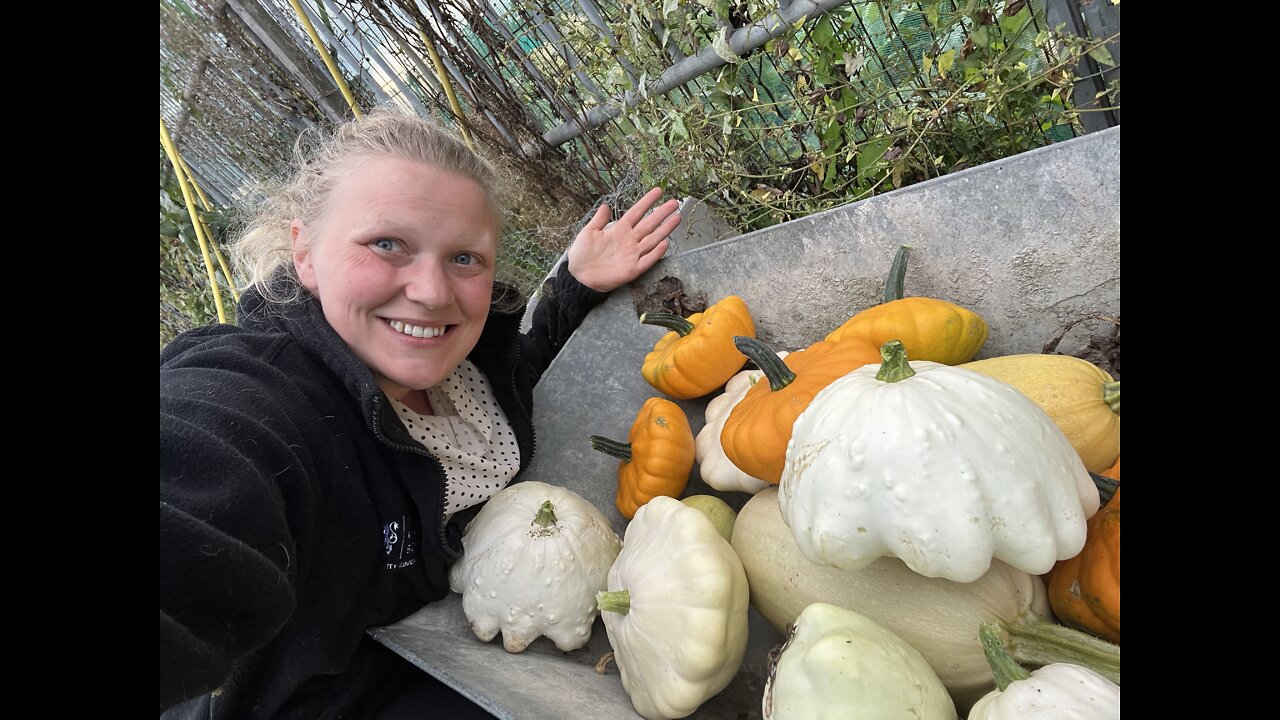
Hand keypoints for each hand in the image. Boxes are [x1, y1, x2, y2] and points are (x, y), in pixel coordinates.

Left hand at [567, 187, 682, 291]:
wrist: (579, 276)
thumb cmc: (583, 253)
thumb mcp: (589, 232)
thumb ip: (599, 219)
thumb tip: (606, 205)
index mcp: (619, 229)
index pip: (637, 212)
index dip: (647, 201)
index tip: (659, 191)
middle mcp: (629, 240)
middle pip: (649, 224)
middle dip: (662, 213)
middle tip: (675, 203)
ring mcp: (632, 254)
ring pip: (652, 240)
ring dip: (665, 229)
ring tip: (677, 218)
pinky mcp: (632, 269)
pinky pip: (647, 260)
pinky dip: (656, 253)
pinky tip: (665, 244)